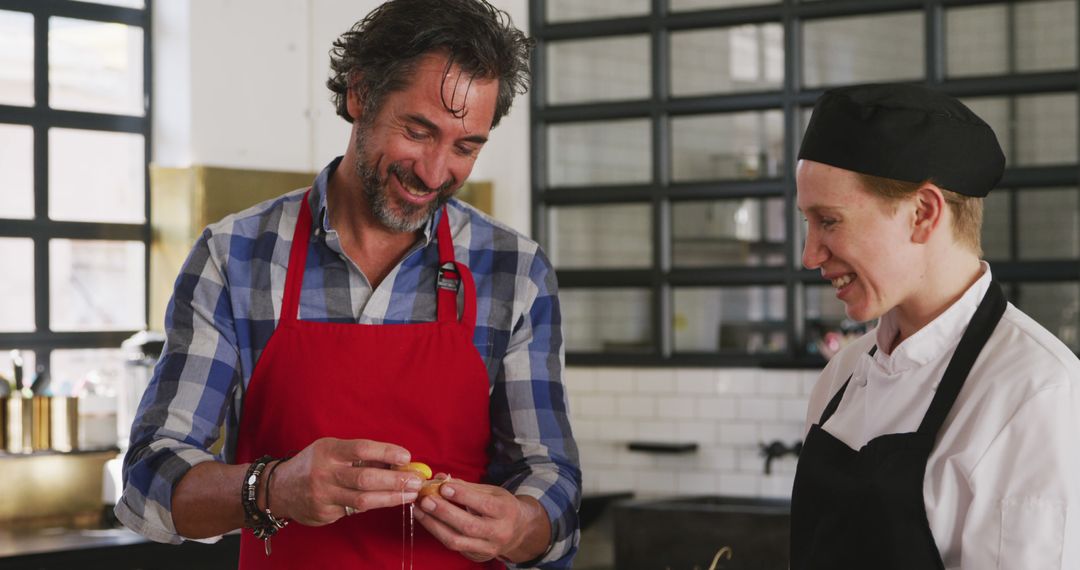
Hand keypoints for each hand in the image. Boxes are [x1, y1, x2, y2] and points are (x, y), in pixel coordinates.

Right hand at [268, 437, 423, 525]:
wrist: (279, 488)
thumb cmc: (314, 464)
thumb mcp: (332, 450)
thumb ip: (360, 455)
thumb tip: (398, 460)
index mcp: (328, 450)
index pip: (362, 449)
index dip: (386, 452)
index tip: (407, 457)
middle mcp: (324, 472)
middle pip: (366, 478)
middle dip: (395, 480)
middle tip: (416, 481)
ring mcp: (323, 495)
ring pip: (363, 500)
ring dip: (391, 497)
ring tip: (410, 494)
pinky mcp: (324, 513)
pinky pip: (354, 510)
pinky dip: (374, 505)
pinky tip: (389, 501)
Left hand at [413, 478, 549, 562]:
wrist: (518, 532)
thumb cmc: (501, 507)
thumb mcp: (491, 491)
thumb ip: (465, 486)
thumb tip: (440, 478)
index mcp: (505, 510)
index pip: (484, 504)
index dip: (463, 495)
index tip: (443, 487)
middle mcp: (498, 532)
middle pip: (468, 525)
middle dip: (444, 512)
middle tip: (425, 499)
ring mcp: (487, 547)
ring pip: (457, 540)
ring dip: (434, 525)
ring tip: (419, 510)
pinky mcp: (476, 556)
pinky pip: (453, 546)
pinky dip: (437, 532)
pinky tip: (426, 520)